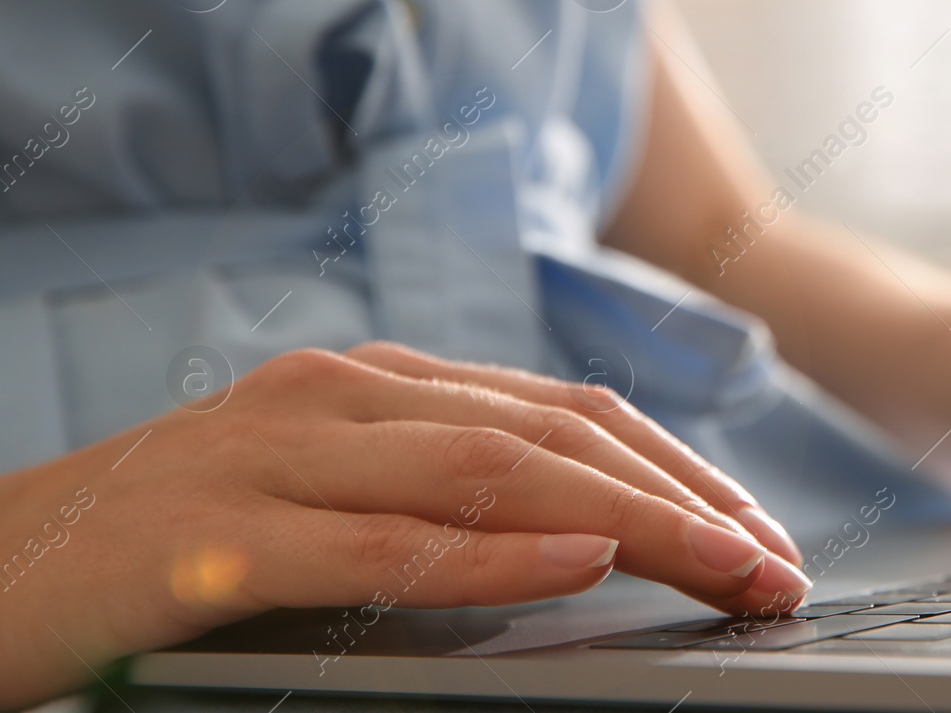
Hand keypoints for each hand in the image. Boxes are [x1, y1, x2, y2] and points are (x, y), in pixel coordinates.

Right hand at [0, 344, 808, 710]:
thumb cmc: (172, 546)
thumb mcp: (327, 504)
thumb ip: (436, 503)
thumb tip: (582, 538)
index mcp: (376, 387)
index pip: (565, 414)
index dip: (678, 469)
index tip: (758, 531)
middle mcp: (340, 398)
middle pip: (554, 435)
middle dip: (685, 498)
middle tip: (776, 563)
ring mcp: (275, 456)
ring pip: (489, 472)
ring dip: (628, 519)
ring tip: (725, 565)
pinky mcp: (213, 536)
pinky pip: (378, 543)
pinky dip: (488, 554)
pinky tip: (576, 562)